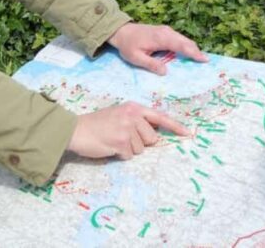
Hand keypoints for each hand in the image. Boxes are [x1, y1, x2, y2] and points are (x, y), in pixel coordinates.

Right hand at [67, 101, 188, 158]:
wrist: (76, 129)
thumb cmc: (97, 123)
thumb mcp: (119, 114)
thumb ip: (136, 120)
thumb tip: (155, 135)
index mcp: (134, 108)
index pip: (159, 117)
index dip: (175, 127)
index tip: (188, 133)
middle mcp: (133, 116)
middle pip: (152, 138)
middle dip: (140, 142)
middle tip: (122, 137)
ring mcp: (127, 129)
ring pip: (141, 149)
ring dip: (129, 149)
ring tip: (114, 140)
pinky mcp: (120, 142)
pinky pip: (129, 155)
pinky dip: (120, 155)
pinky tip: (109, 146)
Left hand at [107, 22, 207, 74]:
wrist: (121, 31)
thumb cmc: (128, 45)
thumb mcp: (136, 57)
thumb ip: (150, 64)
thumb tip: (165, 72)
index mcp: (160, 38)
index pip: (181, 46)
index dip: (193, 53)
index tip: (204, 59)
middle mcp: (166, 32)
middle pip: (186, 42)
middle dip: (196, 51)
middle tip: (206, 62)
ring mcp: (166, 31)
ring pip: (183, 39)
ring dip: (192, 48)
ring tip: (200, 59)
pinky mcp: (165, 32)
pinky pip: (179, 39)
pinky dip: (186, 46)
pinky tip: (188, 54)